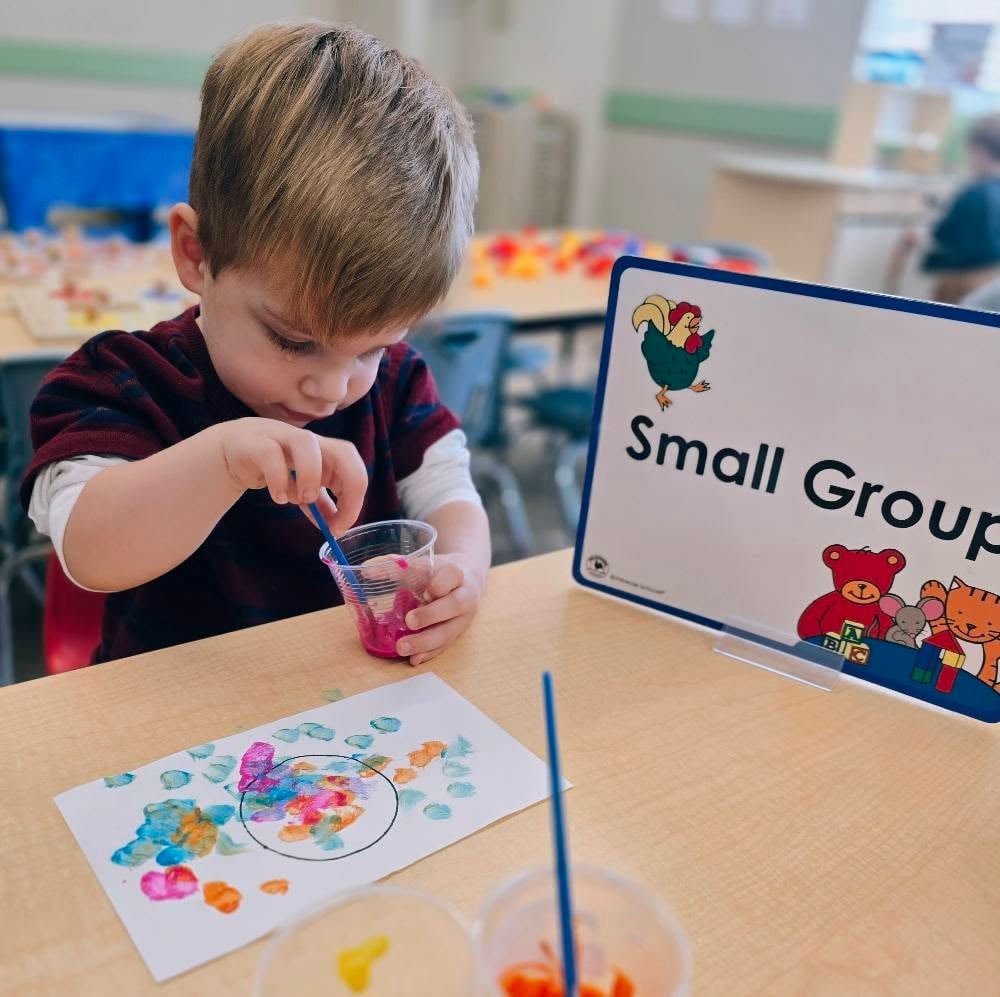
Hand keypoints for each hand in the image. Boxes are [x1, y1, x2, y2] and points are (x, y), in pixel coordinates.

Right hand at [217, 418, 366, 533]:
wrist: (230, 451)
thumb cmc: (273, 467)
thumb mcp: (301, 488)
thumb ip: (320, 506)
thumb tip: (335, 529)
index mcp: (325, 452)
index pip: (354, 470)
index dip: (354, 501)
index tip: (339, 528)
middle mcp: (309, 441)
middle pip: (344, 451)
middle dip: (348, 486)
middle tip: (334, 519)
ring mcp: (282, 437)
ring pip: (307, 442)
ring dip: (311, 475)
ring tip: (304, 499)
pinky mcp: (255, 443)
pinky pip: (270, 454)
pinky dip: (278, 479)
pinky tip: (279, 497)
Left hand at [396, 553, 484, 665]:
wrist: (466, 580)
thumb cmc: (438, 572)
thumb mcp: (421, 565)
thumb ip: (395, 567)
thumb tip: (365, 570)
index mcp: (457, 574)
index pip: (453, 575)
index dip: (440, 584)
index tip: (426, 591)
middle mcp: (465, 596)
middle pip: (454, 606)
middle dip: (431, 615)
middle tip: (409, 622)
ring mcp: (462, 619)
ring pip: (449, 632)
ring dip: (425, 642)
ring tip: (402, 647)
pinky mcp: (457, 635)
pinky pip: (444, 647)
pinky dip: (428, 654)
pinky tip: (413, 659)